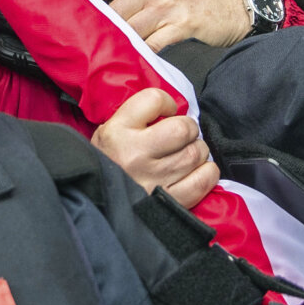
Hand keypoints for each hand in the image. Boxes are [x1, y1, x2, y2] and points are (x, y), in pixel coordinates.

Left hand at [86, 0, 255, 50]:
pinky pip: (153, 44)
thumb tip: (105, 16)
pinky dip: (142, 57)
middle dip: (97, 34)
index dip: (81, 1)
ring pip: (129, 30)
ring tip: (103, 65)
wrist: (236, 3)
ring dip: (117, 49)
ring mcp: (165, 5)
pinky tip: (134, 66)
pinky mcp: (181, 24)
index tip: (68, 20)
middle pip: (112, 12)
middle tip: (82, 54)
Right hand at [92, 85, 220, 202]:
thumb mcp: (108, 134)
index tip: (167, 112)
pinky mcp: (169, 202)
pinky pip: (202, 180)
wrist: (96, 205)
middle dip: (188, 129)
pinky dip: (207, 172)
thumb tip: (172, 110)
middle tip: (181, 136)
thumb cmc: (106, 165)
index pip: (154, 100)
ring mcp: (154, 180)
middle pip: (183, 128)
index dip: (167, 104)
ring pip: (196, 153)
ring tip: (185, 155)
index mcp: (117, 133)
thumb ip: (136, 117)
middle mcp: (135, 155)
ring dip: (197, 151)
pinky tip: (197, 171)